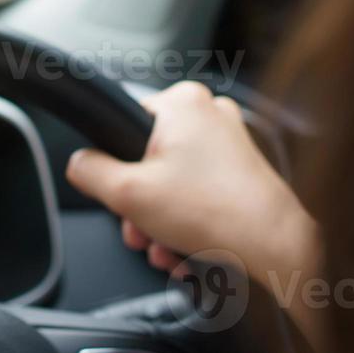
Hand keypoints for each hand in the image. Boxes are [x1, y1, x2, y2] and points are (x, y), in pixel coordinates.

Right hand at [65, 81, 319, 285]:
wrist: (274, 247)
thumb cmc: (214, 213)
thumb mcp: (128, 193)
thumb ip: (89, 172)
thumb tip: (79, 164)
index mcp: (182, 102)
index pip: (125, 126)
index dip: (117, 168)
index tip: (122, 197)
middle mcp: (210, 113)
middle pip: (150, 161)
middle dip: (141, 207)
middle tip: (142, 232)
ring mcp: (231, 141)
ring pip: (175, 182)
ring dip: (162, 221)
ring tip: (167, 248)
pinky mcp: (244, 169)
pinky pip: (200, 192)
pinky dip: (189, 221)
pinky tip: (187, 250)